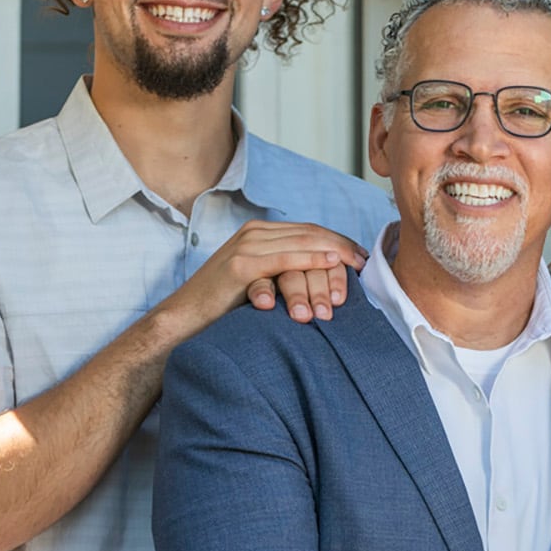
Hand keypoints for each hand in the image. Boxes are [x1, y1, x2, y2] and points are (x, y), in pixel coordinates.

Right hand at [161, 219, 364, 336]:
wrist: (184, 319)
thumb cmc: (223, 307)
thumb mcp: (258, 281)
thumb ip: (282, 271)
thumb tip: (319, 277)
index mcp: (260, 233)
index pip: (309, 231)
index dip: (338, 241)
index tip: (362, 257)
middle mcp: (254, 233)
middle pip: (310, 234)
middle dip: (341, 247)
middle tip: (366, 262)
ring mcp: (246, 246)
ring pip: (301, 244)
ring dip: (332, 256)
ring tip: (356, 267)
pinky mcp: (240, 265)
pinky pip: (284, 259)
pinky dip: (310, 260)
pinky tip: (330, 264)